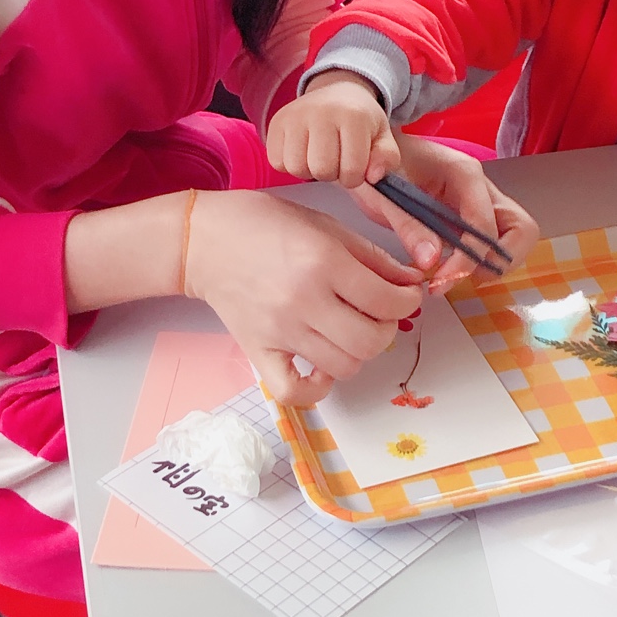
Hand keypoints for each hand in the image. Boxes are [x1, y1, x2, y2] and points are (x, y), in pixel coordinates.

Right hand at [183, 191, 423, 405]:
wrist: (205, 240)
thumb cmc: (266, 224)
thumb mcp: (327, 226)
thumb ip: (373, 257)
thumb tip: (411, 281)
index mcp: (324, 261)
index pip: (387, 300)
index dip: (408, 300)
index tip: (406, 295)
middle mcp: (304, 300)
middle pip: (371, 340)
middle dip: (388, 327)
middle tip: (380, 311)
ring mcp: (280, 331)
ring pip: (344, 366)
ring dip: (358, 352)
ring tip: (351, 329)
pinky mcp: (258, 352)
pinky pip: (295, 391)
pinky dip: (317, 387)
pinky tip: (322, 365)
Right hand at [267, 70, 399, 188]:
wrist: (336, 91)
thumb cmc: (360, 120)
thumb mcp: (383, 136)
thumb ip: (387, 158)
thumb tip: (373, 176)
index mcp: (353, 116)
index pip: (351, 170)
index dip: (355, 177)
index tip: (355, 165)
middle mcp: (322, 112)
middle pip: (322, 170)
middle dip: (332, 174)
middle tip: (336, 160)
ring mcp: (296, 115)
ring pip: (296, 168)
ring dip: (309, 171)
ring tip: (319, 156)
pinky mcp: (276, 122)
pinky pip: (277, 161)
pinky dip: (289, 164)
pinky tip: (303, 152)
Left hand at [352, 135, 538, 290]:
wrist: (373, 153)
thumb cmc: (380, 167)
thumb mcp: (386, 196)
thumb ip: (410, 226)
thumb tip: (432, 262)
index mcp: (464, 173)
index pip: (484, 224)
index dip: (468, 259)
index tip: (440, 281)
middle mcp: (482, 187)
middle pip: (521, 229)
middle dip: (498, 261)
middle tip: (459, 277)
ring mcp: (481, 201)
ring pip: (514, 238)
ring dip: (492, 263)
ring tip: (452, 275)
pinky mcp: (473, 215)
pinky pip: (493, 242)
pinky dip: (480, 261)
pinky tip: (448, 268)